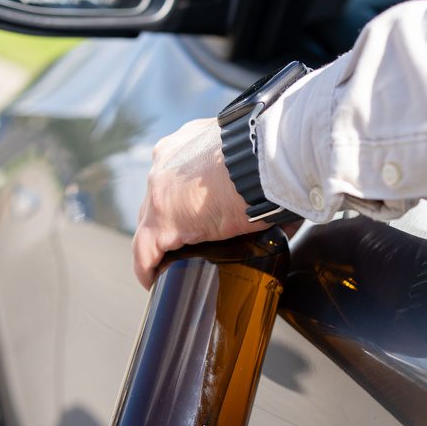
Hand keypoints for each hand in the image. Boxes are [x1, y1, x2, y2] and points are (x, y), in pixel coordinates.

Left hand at [133, 118, 268, 288]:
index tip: (198, 213)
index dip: (185, 197)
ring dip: (161, 242)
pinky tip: (154, 281)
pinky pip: (145, 250)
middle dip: (172, 218)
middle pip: (160, 198)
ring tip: (171, 262)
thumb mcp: (254, 164)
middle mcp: (167, 161)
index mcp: (189, 144)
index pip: (178, 175)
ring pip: (150, 222)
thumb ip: (256, 183)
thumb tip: (281, 216)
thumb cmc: (273, 159)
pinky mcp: (162, 220)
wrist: (267, 159)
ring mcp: (160, 190)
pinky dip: (148, 267)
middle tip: (191, 240)